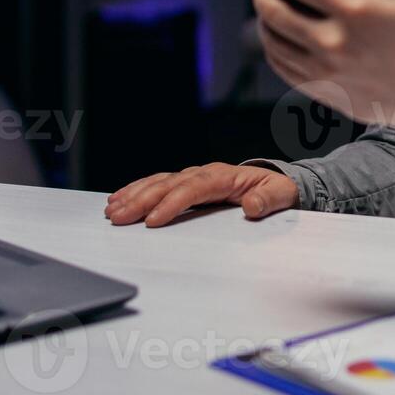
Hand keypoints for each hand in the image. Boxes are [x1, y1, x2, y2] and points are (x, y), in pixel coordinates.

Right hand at [104, 163, 298, 226]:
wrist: (274, 183)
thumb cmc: (276, 190)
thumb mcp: (281, 195)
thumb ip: (268, 201)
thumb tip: (252, 206)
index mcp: (225, 177)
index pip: (193, 188)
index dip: (172, 203)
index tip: (153, 220)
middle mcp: (204, 174)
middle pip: (168, 184)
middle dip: (142, 200)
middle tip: (120, 217)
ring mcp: (193, 178)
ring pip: (158, 182)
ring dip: (134, 195)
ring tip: (113, 210)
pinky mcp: (185, 184)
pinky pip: (157, 184)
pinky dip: (136, 190)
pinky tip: (119, 199)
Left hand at [251, 0, 394, 144]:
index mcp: (358, 10)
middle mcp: (336, 42)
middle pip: (277, 11)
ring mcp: (325, 70)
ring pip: (273, 40)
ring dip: (263, 19)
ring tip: (268, 5)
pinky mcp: (321, 90)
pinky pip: (281, 65)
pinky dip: (272, 46)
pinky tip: (278, 34)